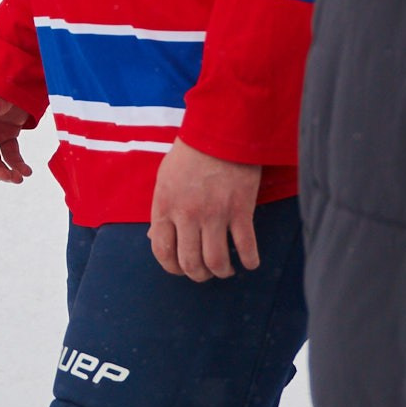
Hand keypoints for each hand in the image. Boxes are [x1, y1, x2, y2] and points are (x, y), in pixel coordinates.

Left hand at [148, 142, 263, 280]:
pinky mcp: (240, 210)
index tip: (182, 269)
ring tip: (227, 269)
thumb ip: (162, 210)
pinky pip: (246, 247)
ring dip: (222, 271)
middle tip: (206, 273)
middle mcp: (187, 215)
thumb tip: (155, 238)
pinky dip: (250, 260)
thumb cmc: (190, 154)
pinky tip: (250, 262)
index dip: (172, 268)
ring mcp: (215, 214)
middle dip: (199, 275)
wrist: (220, 130)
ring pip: (217, 261)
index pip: (162, 251)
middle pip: (190, 263)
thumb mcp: (165, 179)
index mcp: (165, 207)